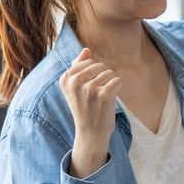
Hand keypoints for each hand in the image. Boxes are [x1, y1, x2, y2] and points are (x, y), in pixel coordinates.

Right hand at [59, 49, 120, 178]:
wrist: (90, 133)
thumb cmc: (85, 108)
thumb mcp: (75, 88)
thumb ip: (78, 67)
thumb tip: (86, 49)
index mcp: (65, 78)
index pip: (89, 61)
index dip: (94, 74)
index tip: (87, 90)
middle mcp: (75, 82)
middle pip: (100, 65)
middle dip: (103, 78)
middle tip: (96, 96)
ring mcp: (89, 88)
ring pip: (110, 72)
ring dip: (110, 84)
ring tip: (102, 99)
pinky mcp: (104, 94)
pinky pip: (118, 80)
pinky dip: (118, 88)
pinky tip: (110, 100)